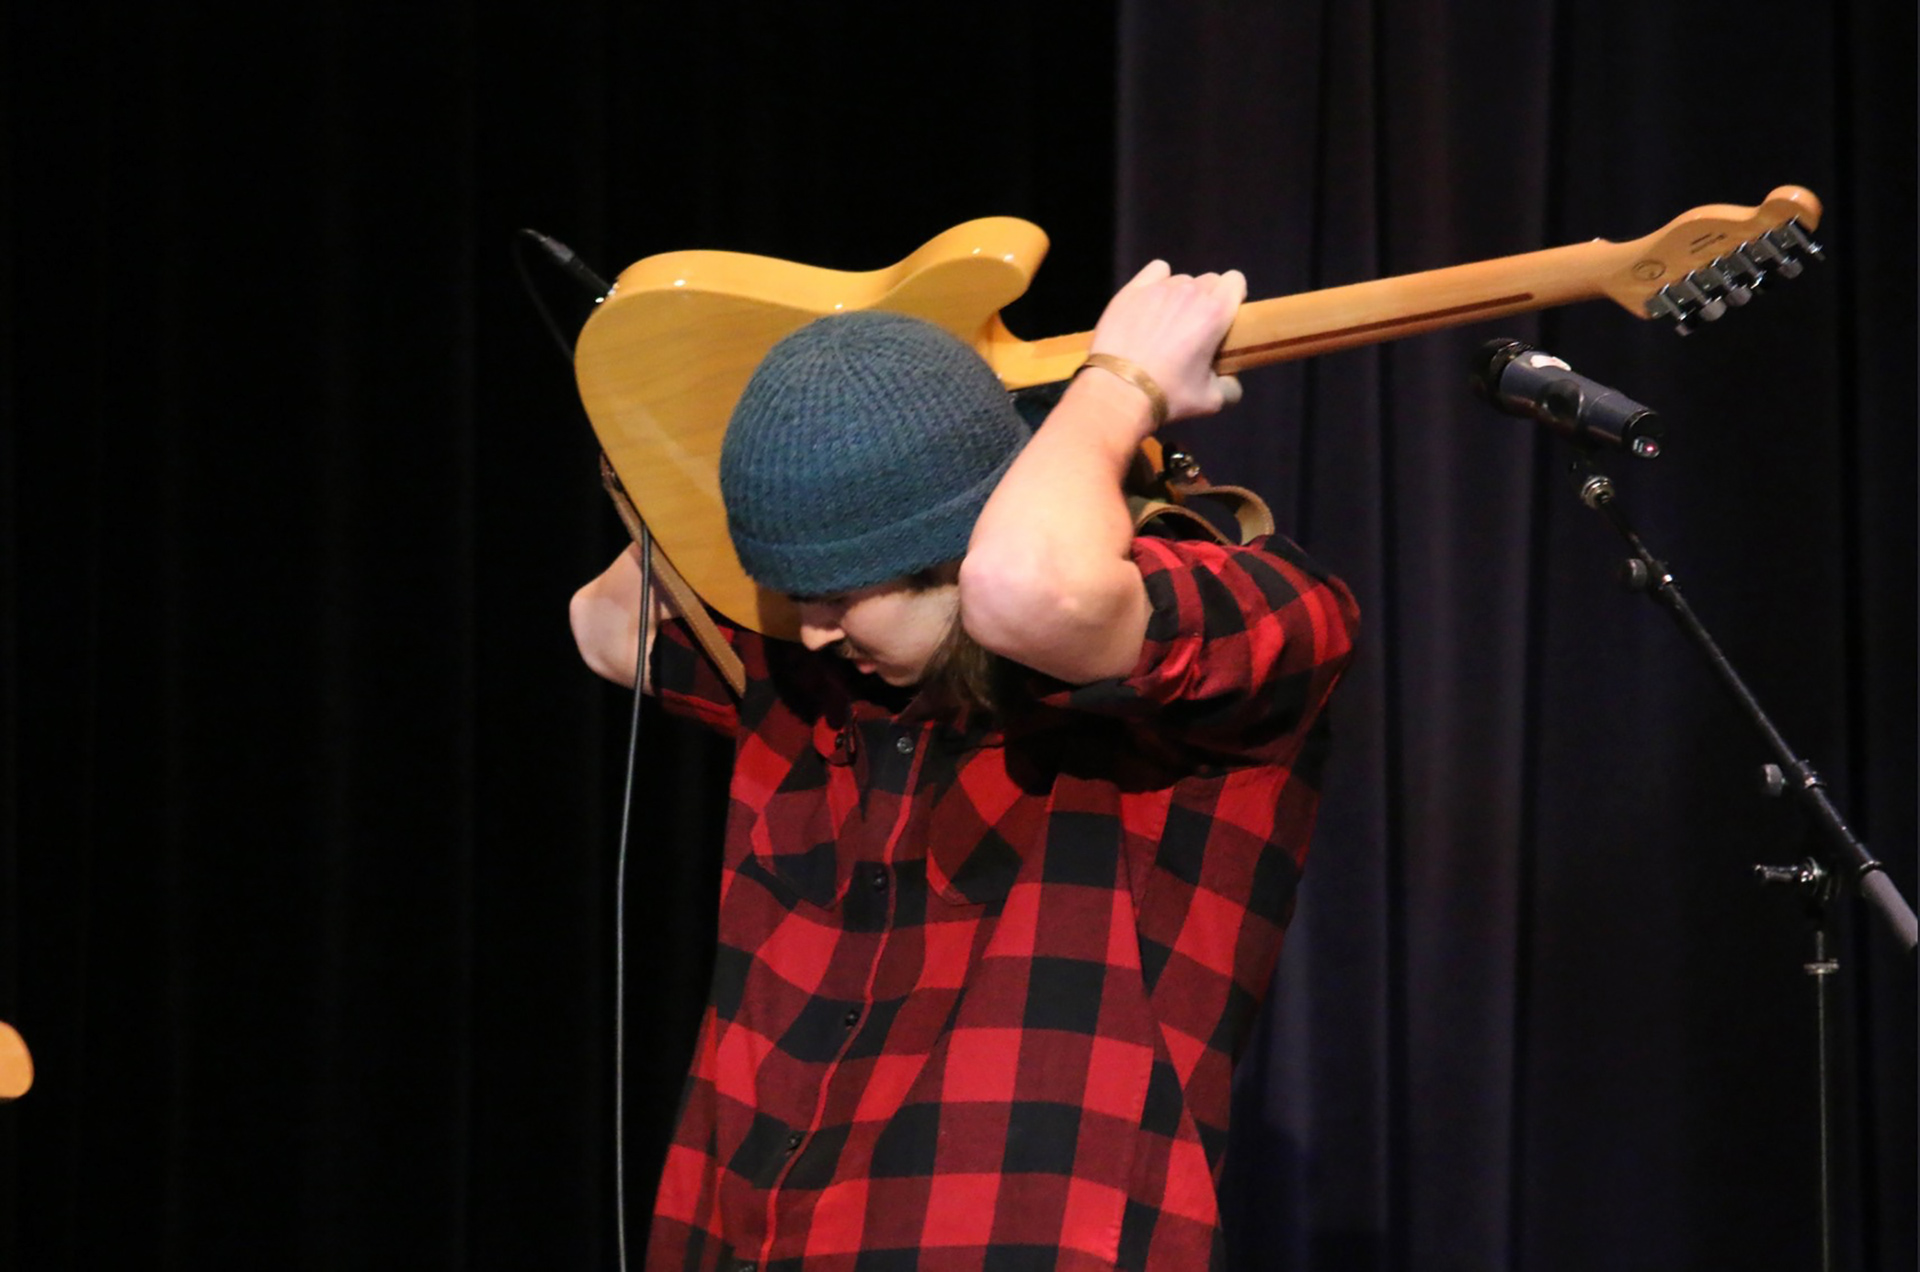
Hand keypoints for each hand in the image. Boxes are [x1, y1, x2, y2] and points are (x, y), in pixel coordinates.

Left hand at [1088, 260, 1245, 425]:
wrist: (1118, 391)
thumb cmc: (1168, 395)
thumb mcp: (1211, 400)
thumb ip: (1230, 387)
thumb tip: (1231, 380)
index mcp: (1215, 312)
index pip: (1235, 280)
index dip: (1233, 296)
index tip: (1224, 317)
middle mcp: (1190, 292)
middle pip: (1209, 280)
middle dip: (1208, 299)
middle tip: (1195, 327)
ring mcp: (1159, 288)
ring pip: (1182, 280)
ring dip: (1181, 295)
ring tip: (1167, 322)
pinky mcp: (1132, 290)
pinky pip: (1156, 270)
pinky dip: (1158, 281)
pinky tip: (1152, 302)